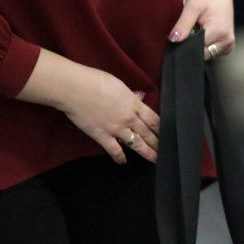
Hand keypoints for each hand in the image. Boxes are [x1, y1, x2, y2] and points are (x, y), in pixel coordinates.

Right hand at [17, 49, 160, 163]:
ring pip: (136, 144)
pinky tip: (124, 162)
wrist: (75, 88)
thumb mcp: (120, 85)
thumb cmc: (95, 81)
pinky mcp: (102, 136)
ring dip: (147, 152)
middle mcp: (129, 118)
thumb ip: (130, 96)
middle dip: (158, 143)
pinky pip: (114, 150)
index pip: (154, 119)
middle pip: (148, 133)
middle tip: (167, 152)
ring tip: (155, 159)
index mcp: (134, 104)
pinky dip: (120, 157)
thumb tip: (138, 99)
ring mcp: (116, 129)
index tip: (168, 135)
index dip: (162, 129)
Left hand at [168, 0, 234, 60]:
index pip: (197, 49)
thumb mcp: (192, 7)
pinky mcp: (229, 45)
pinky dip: (208, 46)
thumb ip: (183, 24)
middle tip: (194, 29)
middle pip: (203, 54)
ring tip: (200, 30)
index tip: (185, 34)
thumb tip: (174, 39)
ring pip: (209, 54)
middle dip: (195, 45)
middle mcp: (227, 40)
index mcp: (218, 31)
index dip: (187, 44)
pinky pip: (215, 52)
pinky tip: (206, 34)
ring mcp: (229, 44)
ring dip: (201, 45)